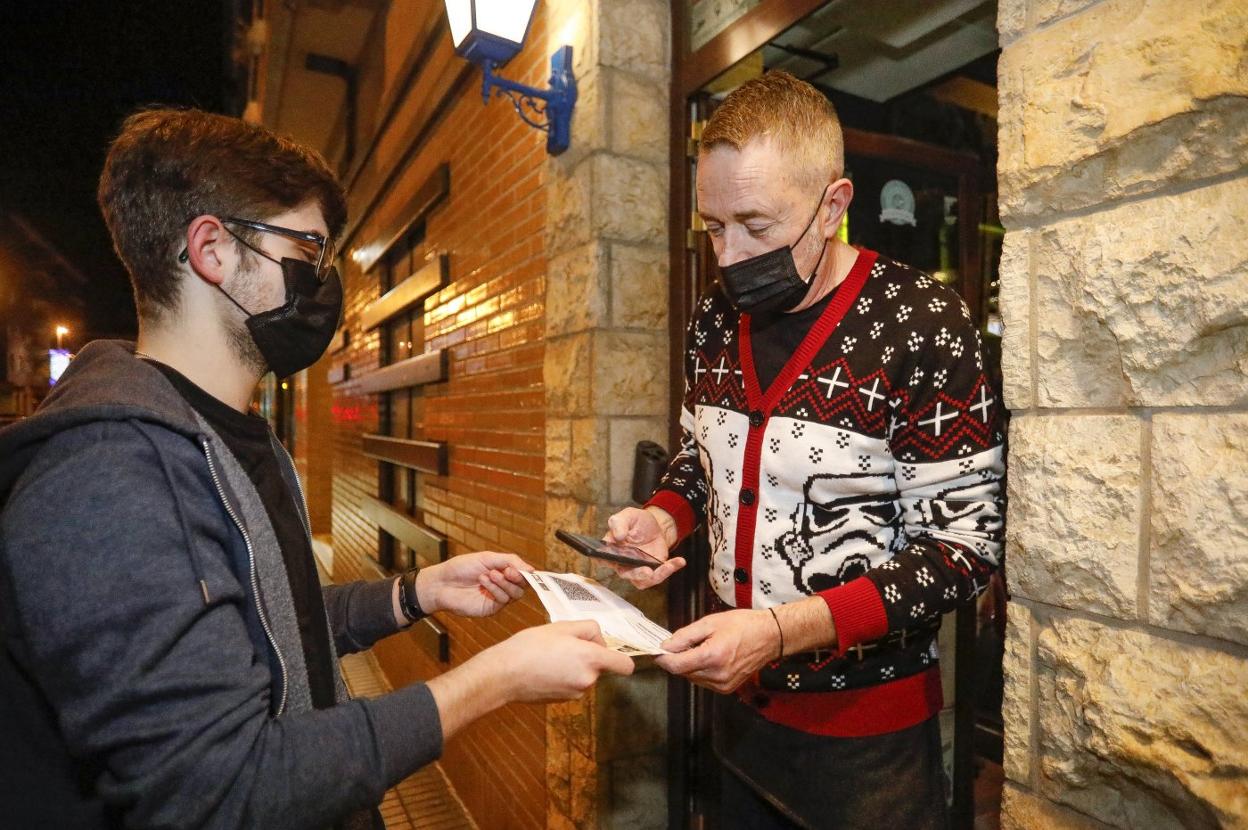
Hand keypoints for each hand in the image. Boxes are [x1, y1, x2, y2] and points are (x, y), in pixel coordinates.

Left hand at [419, 551, 531, 617]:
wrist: (442, 582)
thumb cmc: (461, 568)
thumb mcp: (487, 558)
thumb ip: (509, 561)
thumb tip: (530, 569)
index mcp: (503, 572)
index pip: (523, 574)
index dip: (525, 572)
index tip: (520, 568)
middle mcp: (502, 586)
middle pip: (523, 585)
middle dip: (517, 577)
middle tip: (507, 571)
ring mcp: (497, 598)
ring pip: (515, 594)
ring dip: (504, 583)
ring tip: (489, 574)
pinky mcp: (490, 608)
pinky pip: (503, 600)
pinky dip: (496, 589)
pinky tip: (484, 581)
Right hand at [489, 621, 634, 702]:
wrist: (505, 674)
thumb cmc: (531, 646)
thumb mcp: (561, 627)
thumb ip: (588, 629)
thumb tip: (597, 639)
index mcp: (592, 659)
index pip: (625, 666)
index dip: (619, 657)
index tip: (605, 650)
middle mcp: (588, 679)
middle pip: (600, 666)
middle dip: (588, 655)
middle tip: (563, 644)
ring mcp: (575, 693)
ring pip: (584, 675)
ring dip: (575, 666)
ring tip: (550, 656)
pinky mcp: (562, 701)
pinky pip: (571, 684)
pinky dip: (564, 677)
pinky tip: (544, 669)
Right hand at [603, 506, 685, 589]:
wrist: (656, 525)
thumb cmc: (637, 522)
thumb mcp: (628, 515)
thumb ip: (619, 523)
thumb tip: (617, 536)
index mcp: (611, 550)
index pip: (601, 559)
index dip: (601, 561)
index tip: (607, 561)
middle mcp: (622, 563)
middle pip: (625, 574)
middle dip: (636, 574)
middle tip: (646, 571)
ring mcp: (637, 568)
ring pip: (642, 580)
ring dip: (656, 576)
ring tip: (667, 566)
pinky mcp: (652, 570)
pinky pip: (659, 575)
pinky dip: (670, 569)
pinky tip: (679, 561)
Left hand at [654, 609, 779, 693]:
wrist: (770, 636)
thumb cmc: (743, 625)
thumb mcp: (710, 622)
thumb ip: (685, 635)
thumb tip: (666, 645)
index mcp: (712, 657)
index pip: (676, 666)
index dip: (663, 658)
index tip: (657, 650)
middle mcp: (717, 675)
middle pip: (682, 673)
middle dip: (676, 659)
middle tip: (680, 643)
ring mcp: (722, 685)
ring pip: (692, 678)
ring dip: (688, 665)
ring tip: (699, 647)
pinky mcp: (726, 688)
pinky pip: (703, 681)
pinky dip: (699, 670)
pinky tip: (709, 657)